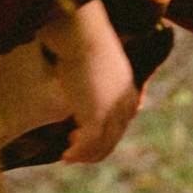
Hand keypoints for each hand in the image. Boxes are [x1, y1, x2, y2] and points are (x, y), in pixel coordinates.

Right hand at [52, 0, 141, 164]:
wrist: (82, 34)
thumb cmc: (81, 39)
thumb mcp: (94, 62)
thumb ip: (93, 76)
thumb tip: (77, 76)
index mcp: (127, 90)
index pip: (121, 122)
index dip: (103, 133)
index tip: (80, 134)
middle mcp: (124, 103)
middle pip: (113, 137)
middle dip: (93, 147)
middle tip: (72, 150)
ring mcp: (112, 112)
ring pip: (103, 144)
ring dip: (85, 154)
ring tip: (67, 157)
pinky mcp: (97, 116)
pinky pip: (89, 144)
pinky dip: (78, 153)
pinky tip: (65, 156)